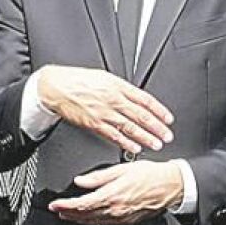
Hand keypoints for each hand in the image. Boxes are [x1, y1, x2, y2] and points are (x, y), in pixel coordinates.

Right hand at [35, 65, 174, 153]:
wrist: (57, 87)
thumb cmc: (78, 80)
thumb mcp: (104, 77)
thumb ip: (121, 89)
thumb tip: (135, 97)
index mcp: (118, 86)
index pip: (145, 100)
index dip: (159, 110)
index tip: (168, 119)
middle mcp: (114, 99)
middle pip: (141, 115)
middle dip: (157, 127)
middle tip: (167, 135)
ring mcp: (104, 113)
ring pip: (130, 127)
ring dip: (145, 137)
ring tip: (156, 144)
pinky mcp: (94, 124)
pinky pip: (114, 135)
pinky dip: (126, 143)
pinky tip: (135, 148)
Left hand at [50, 161, 183, 224]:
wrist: (170, 186)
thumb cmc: (150, 175)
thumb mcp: (122, 169)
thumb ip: (98, 177)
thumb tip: (81, 181)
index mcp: (111, 195)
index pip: (81, 204)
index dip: (65, 206)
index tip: (55, 205)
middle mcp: (115, 209)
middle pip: (85, 216)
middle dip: (68, 214)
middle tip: (57, 210)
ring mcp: (121, 217)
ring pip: (94, 222)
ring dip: (78, 219)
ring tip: (68, 215)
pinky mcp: (127, 221)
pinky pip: (105, 224)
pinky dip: (93, 222)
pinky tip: (89, 219)